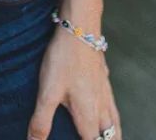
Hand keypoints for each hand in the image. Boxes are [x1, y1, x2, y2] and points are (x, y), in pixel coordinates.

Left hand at [27, 23, 121, 139]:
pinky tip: (106, 105)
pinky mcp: (103, 76)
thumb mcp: (47, 92)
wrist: (80, 27)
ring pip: (114, 120)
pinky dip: (112, 112)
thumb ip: (41, 121)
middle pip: (110, 136)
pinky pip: (111, 102)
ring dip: (113, 133)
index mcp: (88, 115)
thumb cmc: (64, 59)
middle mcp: (101, 106)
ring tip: (110, 138)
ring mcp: (104, 90)